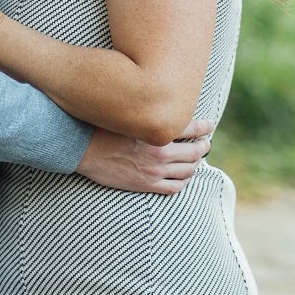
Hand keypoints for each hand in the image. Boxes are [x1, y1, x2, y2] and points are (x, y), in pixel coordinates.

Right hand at [77, 119, 213, 194]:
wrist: (84, 148)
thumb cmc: (106, 124)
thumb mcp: (130, 111)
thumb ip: (150, 111)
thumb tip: (165, 106)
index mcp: (157, 129)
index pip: (191, 127)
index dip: (204, 127)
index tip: (209, 125)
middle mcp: (160, 151)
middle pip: (194, 151)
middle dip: (203, 147)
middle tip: (206, 143)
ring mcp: (154, 170)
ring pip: (187, 171)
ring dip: (196, 164)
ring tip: (197, 159)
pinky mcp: (146, 184)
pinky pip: (174, 187)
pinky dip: (183, 182)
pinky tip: (184, 177)